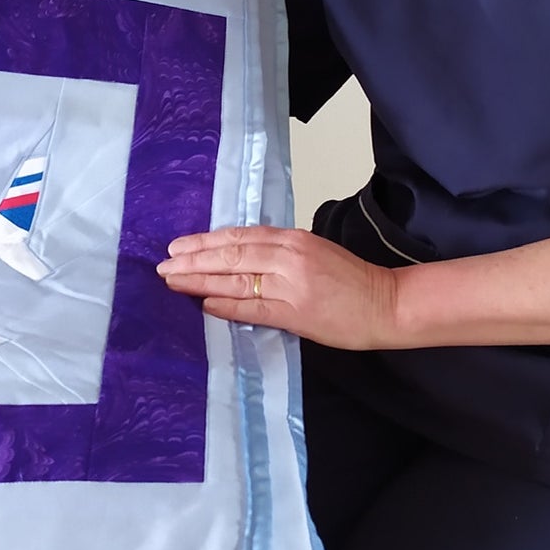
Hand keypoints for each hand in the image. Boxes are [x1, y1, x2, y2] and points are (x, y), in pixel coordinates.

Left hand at [157, 225, 401, 349]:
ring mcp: (291, 284)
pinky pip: (252, 308)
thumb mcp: (313, 252)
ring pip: (236, 279)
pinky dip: (226, 306)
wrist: (385, 302)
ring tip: (173, 281)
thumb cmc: (350, 280)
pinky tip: (203, 305)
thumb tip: (238, 257)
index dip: (205, 241)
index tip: (177, 246)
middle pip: (231, 254)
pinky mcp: (296, 313)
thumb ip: (278, 252)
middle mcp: (289, 256)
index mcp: (292, 238)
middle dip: (193, 259)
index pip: (239, 236)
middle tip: (163, 264)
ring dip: (200, 280)